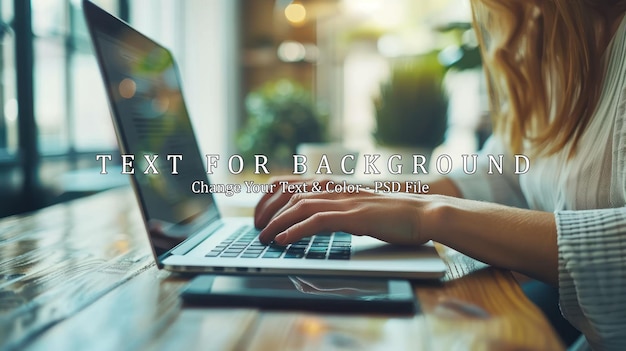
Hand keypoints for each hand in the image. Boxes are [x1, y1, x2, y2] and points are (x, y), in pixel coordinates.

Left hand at [255, 179, 433, 245]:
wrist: (424, 213)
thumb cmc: (392, 215)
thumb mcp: (356, 209)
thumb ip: (336, 211)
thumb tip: (314, 223)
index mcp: (334, 186)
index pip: (290, 183)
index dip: (269, 197)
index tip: (258, 215)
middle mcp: (336, 189)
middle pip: (289, 193)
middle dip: (266, 211)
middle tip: (256, 230)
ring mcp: (345, 201)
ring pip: (299, 206)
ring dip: (277, 223)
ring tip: (263, 238)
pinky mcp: (355, 216)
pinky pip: (318, 221)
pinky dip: (296, 230)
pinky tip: (283, 241)